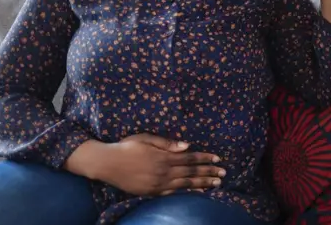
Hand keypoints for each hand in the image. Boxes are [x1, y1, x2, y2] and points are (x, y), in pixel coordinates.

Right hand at [68, 134, 224, 195]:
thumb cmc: (126, 146)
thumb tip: (187, 146)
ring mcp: (158, 184)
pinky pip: (173, 193)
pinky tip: (197, 191)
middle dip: (209, 172)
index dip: (205, 159)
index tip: (218, 159)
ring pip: (185, 184)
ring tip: (216, 184)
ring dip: (202, 184)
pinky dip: (187, 192)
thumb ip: (167, 143)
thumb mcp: (146, 138)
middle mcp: (163, 172)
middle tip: (223, 174)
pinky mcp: (151, 192)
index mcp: (163, 157)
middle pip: (191, 173)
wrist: (106, 163)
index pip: (190, 158)